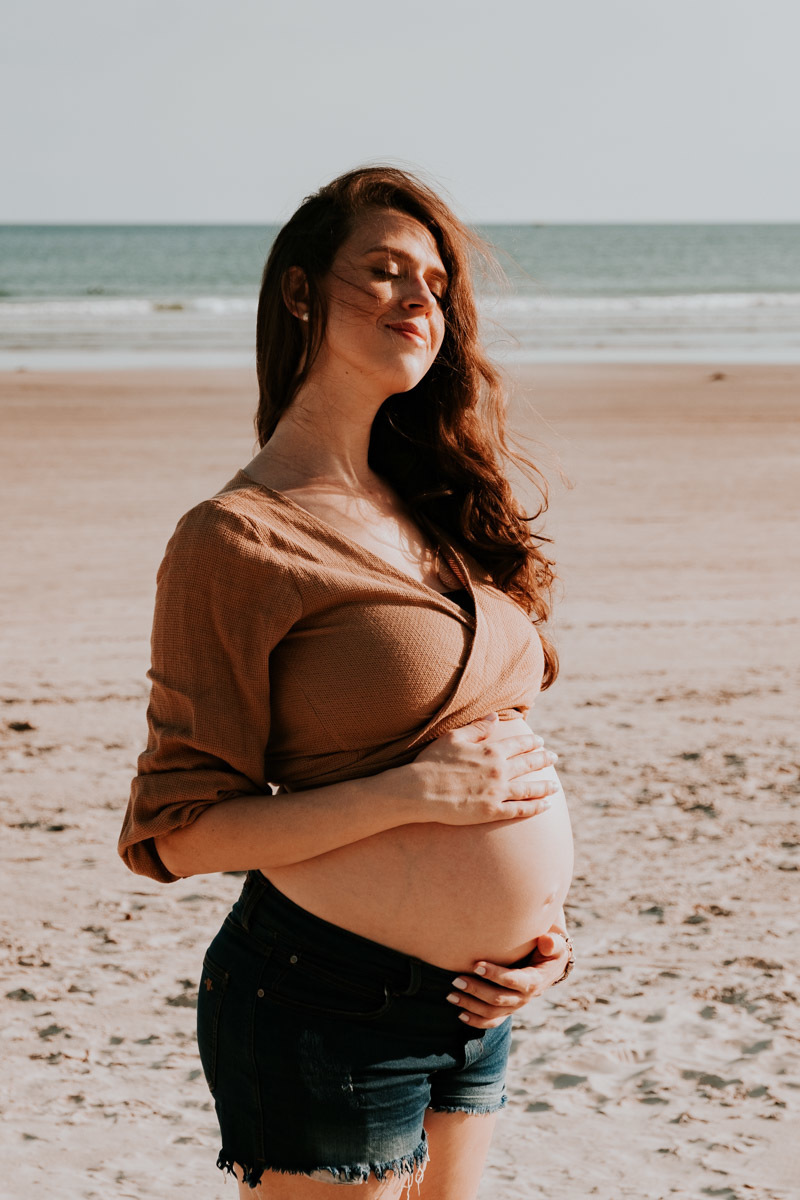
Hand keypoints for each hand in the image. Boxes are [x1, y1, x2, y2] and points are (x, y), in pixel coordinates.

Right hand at [411, 712, 559, 825]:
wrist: (420, 791)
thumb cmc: (432, 763)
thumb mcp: (453, 738)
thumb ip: (477, 728)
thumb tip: (495, 718)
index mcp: (491, 751)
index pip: (519, 745)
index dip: (532, 743)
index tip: (541, 741)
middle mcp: (499, 771)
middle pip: (529, 764)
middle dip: (543, 760)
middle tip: (554, 757)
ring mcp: (498, 792)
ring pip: (529, 788)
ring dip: (545, 786)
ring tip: (555, 786)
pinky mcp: (492, 812)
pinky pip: (520, 809)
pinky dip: (535, 808)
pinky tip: (545, 806)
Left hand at [445, 931, 571, 1028]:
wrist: (550, 968)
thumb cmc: (550, 952)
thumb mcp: (556, 946)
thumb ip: (552, 943)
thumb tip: (546, 941)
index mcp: (535, 981)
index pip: (514, 981)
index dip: (495, 975)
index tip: (476, 966)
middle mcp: (524, 998)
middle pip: (498, 999)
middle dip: (476, 990)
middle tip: (455, 979)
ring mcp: (515, 1006)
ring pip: (492, 1013)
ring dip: (470, 1005)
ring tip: (451, 995)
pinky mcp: (507, 1010)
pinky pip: (492, 1022)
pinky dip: (476, 1021)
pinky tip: (460, 1014)